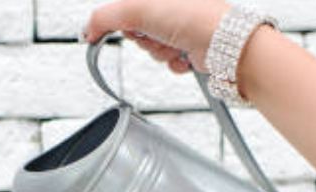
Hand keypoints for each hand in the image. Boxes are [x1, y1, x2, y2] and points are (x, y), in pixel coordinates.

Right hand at [83, 0, 229, 73]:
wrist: (227, 46)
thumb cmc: (196, 17)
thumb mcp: (138, 9)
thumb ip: (105, 17)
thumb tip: (88, 30)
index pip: (121, 7)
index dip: (115, 21)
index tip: (103, 32)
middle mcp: (169, 5)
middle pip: (135, 28)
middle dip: (142, 37)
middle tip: (155, 33)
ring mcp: (179, 25)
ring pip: (150, 46)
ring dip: (159, 51)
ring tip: (174, 44)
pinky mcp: (188, 44)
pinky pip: (167, 59)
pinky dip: (173, 61)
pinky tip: (184, 53)